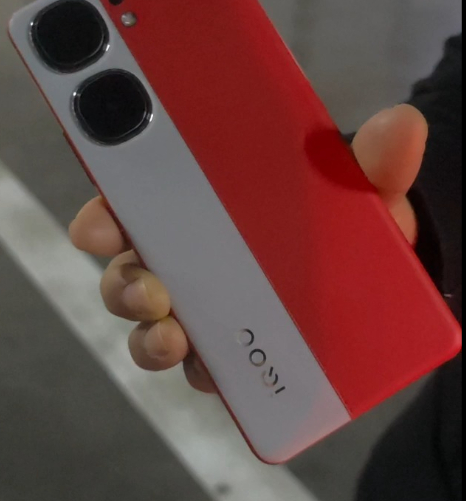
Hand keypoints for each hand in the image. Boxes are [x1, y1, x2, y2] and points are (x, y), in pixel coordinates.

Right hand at [69, 104, 427, 392]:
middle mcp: (189, 257)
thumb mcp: (362, 185)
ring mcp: (205, 310)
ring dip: (149, 337)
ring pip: (152, 326)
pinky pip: (201, 369)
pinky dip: (201, 372)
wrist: (381, 280)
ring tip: (174, 341)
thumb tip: (403, 127)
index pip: (135, 202)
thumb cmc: (347, 218)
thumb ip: (375, 160)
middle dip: (122, 283)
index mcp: (201, 202)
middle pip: (130, 270)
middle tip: (147, 290)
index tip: (96, 227)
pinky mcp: (230, 355)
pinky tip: (215, 373)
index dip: (105, 214)